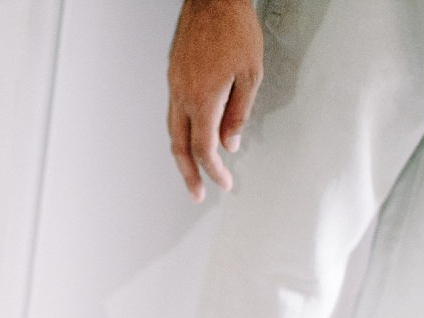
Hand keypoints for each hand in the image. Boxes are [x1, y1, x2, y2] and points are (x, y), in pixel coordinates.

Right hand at [167, 0, 262, 201]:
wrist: (213, 0)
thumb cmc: (234, 29)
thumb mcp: (250, 75)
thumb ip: (239, 114)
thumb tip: (231, 142)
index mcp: (203, 100)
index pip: (204, 149)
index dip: (214, 171)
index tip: (223, 184)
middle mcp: (182, 97)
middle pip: (180, 147)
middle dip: (188, 175)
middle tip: (196, 193)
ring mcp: (174, 86)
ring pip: (172, 131)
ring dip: (181, 156)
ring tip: (190, 171)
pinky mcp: (173, 75)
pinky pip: (172, 113)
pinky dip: (180, 133)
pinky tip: (189, 135)